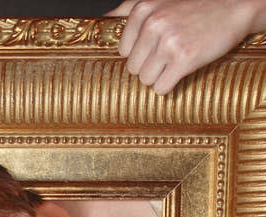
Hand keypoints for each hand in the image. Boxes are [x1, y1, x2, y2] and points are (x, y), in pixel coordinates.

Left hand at [109, 0, 265, 94]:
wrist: (234, 6)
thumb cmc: (194, 6)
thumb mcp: (159, 0)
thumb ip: (129, 9)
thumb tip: (102, 19)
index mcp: (143, 10)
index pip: (123, 52)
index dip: (140, 53)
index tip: (155, 45)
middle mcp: (153, 24)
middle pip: (133, 69)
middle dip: (149, 66)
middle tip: (169, 53)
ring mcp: (168, 42)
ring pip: (146, 80)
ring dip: (160, 76)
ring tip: (176, 59)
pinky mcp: (184, 59)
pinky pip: (161, 88)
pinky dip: (170, 85)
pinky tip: (181, 70)